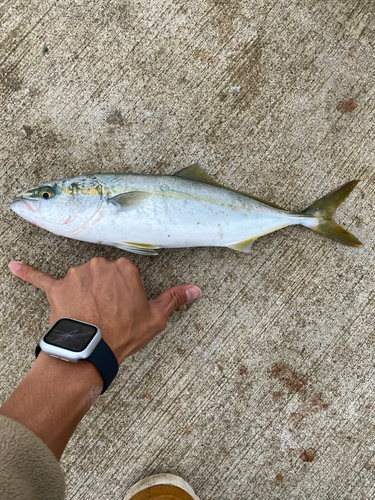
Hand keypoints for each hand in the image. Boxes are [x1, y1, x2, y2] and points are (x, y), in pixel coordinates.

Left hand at [9, 257, 200, 363]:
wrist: (92, 350)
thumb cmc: (124, 334)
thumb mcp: (155, 318)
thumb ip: (175, 298)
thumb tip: (197, 289)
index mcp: (124, 269)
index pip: (124, 273)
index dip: (123, 292)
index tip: (122, 307)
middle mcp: (100, 265)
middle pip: (102, 273)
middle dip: (103, 290)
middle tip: (106, 313)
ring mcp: (76, 275)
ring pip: (80, 278)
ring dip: (82, 293)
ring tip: (86, 317)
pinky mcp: (56, 287)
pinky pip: (39, 278)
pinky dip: (27, 272)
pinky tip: (13, 266)